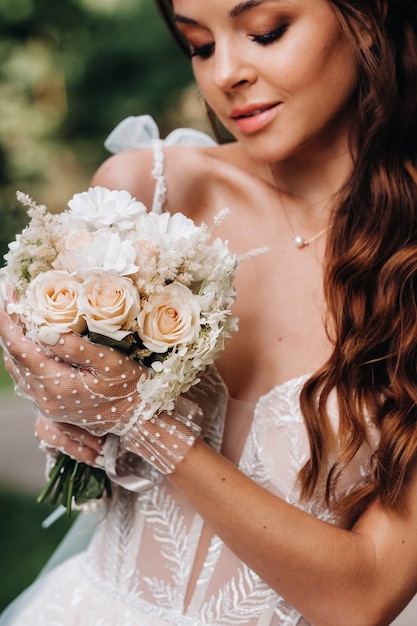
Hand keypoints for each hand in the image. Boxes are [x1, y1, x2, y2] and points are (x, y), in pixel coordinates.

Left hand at [1, 303, 226, 476]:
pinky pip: (27, 378)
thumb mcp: (109, 362)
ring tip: (17, 316)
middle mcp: (45, 397)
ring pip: (18, 368)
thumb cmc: (128, 388)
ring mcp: (46, 404)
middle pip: (14, 357)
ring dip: (14, 342)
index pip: (20, 348)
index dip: (8, 322)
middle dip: (8, 327)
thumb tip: (44, 332)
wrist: (136, 419)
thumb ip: (76, 348)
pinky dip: (23, 356)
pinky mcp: (50, 406)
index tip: (5, 296)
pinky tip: (30, 342)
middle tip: (10, 300)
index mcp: (57, 384)